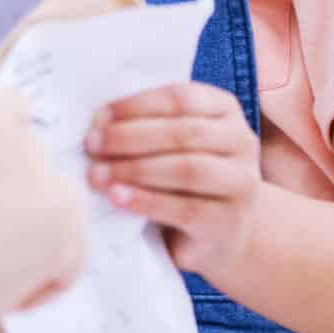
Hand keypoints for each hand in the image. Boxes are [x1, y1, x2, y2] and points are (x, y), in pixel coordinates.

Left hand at [86, 84, 262, 281]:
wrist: (223, 235)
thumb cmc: (187, 181)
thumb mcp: (175, 146)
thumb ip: (149, 127)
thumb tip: (97, 123)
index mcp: (225, 110)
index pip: (180, 98)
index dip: (136, 105)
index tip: (99, 117)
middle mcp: (241, 141)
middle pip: (183, 133)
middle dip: (130, 137)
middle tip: (92, 145)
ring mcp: (241, 183)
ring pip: (186, 169)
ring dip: (134, 170)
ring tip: (97, 174)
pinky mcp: (227, 221)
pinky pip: (184, 208)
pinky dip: (146, 201)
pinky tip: (117, 197)